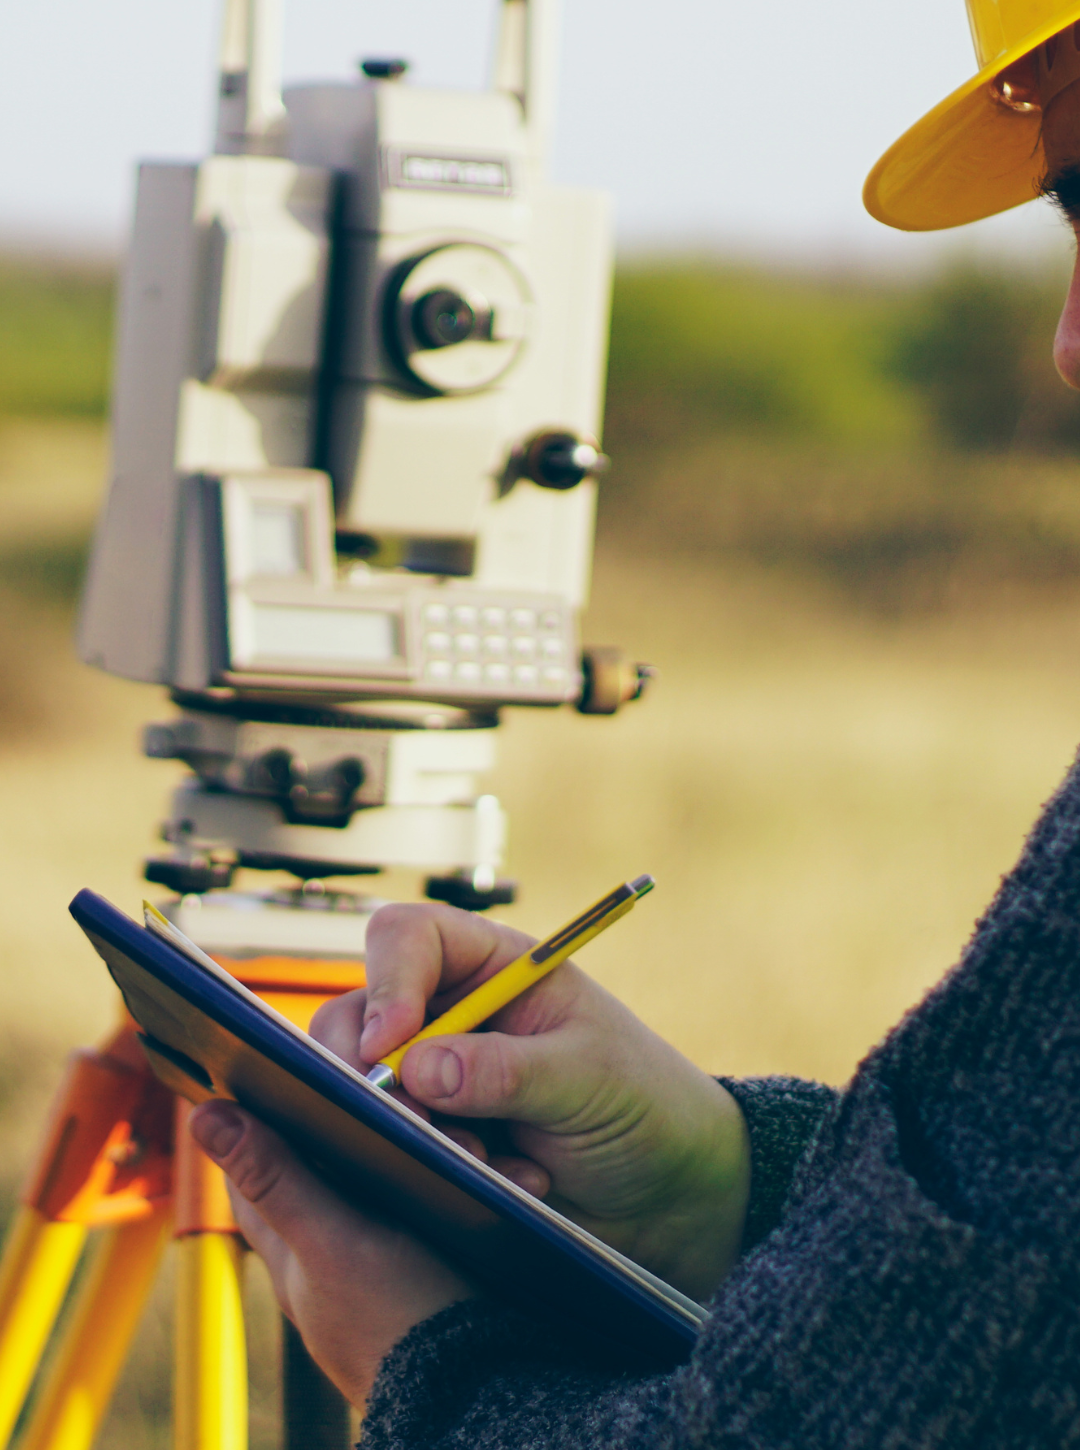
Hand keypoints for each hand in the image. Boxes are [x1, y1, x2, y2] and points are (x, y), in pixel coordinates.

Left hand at [189, 1099, 471, 1408]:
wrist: (476, 1381)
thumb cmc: (394, 1319)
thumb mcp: (331, 1240)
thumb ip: (274, 1176)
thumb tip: (204, 1116)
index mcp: (281, 1228)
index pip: (261, 1134)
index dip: (284, 1088)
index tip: (329, 1053)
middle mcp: (317, 1231)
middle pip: (326, 1136)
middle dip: (371, 1105)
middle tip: (414, 1091)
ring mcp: (370, 1237)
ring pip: (386, 1153)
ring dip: (425, 1134)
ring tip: (465, 1137)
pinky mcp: (420, 1241)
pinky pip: (429, 1181)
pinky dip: (453, 1166)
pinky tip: (486, 1160)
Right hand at [310, 902, 749, 1300]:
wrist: (668, 1191)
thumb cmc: (645, 1104)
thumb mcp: (589, 1079)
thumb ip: (509, 1071)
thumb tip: (419, 1069)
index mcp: (495, 966)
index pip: (408, 937)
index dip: (388, 980)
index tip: (393, 1044)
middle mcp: (454, 1013)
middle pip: (359, 1013)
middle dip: (373, 1072)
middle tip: (415, 1121)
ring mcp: (438, 1078)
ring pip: (365, 1087)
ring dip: (409, 1129)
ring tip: (482, 1160)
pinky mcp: (437, 1136)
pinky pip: (393, 1148)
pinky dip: (436, 1169)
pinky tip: (505, 1181)